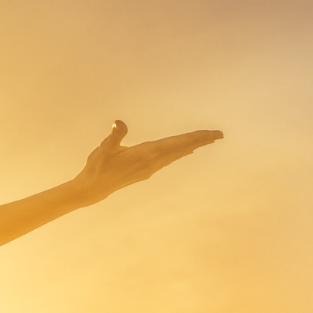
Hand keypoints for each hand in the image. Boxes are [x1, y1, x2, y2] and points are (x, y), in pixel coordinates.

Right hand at [72, 120, 222, 204]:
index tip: (212, 134)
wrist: (93, 189)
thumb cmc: (97, 167)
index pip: (176, 143)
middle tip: (219, 134)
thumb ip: (114, 136)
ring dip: (190, 146)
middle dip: (200, 140)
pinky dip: (179, 153)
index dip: (195, 137)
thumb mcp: (103, 149)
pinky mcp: (145, 171)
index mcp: (145, 154)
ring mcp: (149, 168)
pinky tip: (183, 152)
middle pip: (180, 149)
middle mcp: (151, 163)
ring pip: (175, 155)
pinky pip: (168, 160)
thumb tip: (119, 123)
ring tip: (205, 140)